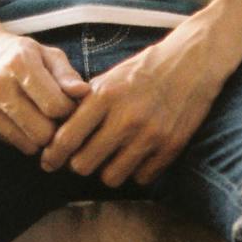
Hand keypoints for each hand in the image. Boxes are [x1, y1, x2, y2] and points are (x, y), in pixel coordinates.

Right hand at [0, 25, 89, 154]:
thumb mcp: (45, 54)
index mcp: (19, 63)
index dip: (70, 111)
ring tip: (44, 121)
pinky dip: (25, 139)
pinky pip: (14, 145)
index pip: (56, 107)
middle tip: (59, 120)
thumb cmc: (18, 53)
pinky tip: (25, 123)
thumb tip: (85, 93)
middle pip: (43, 133)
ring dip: (42, 139)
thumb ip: (66, 75)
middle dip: (57, 130)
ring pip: (29, 145)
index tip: (70, 105)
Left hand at [42, 26, 235, 184]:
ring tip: (112, 158)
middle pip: (84, 165)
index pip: (67, 138)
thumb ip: (86, 104)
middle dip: (79, 165)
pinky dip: (136, 172)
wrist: (192, 63)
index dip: (53, 155)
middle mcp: (126, 118)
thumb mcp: (110, 78)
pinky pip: (141, 178)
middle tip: (83, 158)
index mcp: (105, 97)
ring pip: (111, 177)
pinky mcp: (170, 148)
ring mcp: (150, 136)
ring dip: (107, 171)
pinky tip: (138, 156)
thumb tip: (60, 133)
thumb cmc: (146, 70)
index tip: (49, 162)